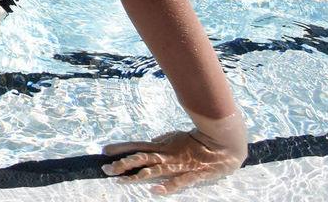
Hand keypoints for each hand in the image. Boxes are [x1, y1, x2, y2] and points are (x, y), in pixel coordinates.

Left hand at [102, 122, 246, 194]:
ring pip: (154, 170)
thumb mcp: (177, 137)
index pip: (137, 146)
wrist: (223, 142)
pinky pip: (179, 182)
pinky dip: (167, 186)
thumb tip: (151, 141)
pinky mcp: (193, 174)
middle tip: (105, 169)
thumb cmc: (199, 140)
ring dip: (137, 176)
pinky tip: (154, 191)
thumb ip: (163, 140)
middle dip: (122, 164)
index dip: (120, 148)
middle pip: (140, 158)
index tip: (104, 151)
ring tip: (121, 180)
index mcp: (163, 146)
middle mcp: (167, 155)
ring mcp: (178, 165)